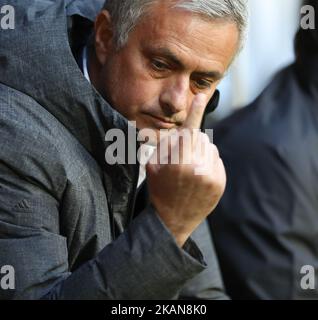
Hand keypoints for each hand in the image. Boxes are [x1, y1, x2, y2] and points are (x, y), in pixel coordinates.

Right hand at [146, 93, 225, 246]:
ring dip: (200, 151)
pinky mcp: (220, 182)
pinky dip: (208, 162)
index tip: (202, 96)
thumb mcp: (152, 166)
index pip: (189, 130)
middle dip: (190, 142)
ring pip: (210, 147)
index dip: (195, 111)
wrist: (172, 220)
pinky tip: (199, 176)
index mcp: (178, 162)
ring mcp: (211, 176)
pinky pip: (216, 159)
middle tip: (181, 158)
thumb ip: (165, 145)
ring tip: (190, 169)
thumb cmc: (159, 190)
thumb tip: (180, 132)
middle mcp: (198, 168)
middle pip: (199, 138)